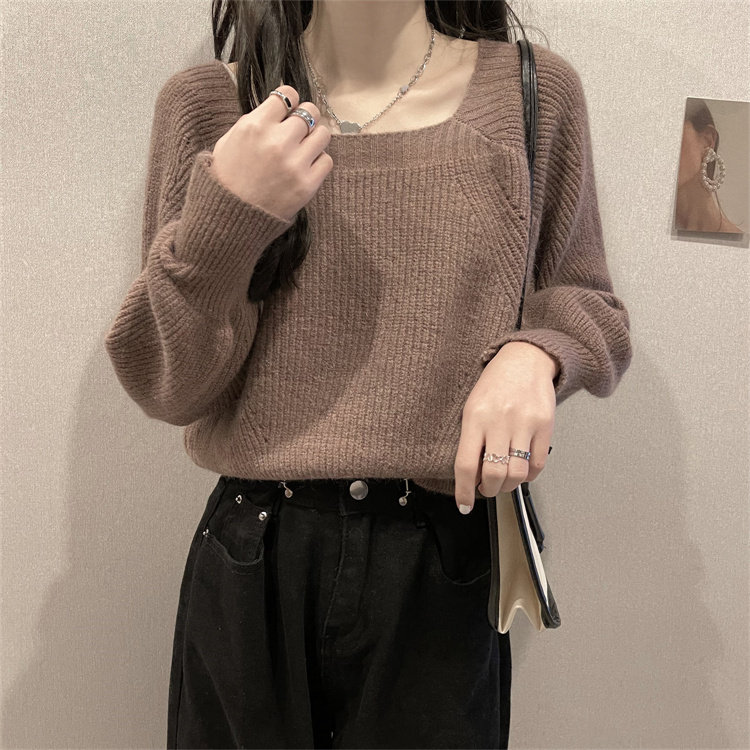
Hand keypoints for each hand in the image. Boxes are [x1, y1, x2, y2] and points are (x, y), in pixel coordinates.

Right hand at [211, 84, 332, 222]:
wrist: (230, 218)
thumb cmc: (226, 179)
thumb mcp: (229, 140)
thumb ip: (254, 121)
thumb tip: (277, 108)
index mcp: (255, 125)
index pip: (288, 95)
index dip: (290, 101)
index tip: (289, 109)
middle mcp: (277, 141)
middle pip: (310, 112)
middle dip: (306, 118)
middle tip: (300, 130)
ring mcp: (295, 164)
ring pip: (323, 134)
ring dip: (316, 138)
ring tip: (305, 148)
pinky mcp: (307, 184)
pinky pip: (327, 161)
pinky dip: (319, 162)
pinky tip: (306, 167)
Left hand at [454, 342, 557, 512]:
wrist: (525, 359)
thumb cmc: (495, 384)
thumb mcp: (472, 407)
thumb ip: (471, 440)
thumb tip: (472, 476)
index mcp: (475, 417)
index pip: (466, 464)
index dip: (464, 491)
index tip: (464, 504)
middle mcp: (500, 421)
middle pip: (494, 474)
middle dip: (489, 491)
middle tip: (486, 490)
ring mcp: (524, 424)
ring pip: (517, 474)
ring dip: (508, 486)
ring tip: (503, 481)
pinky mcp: (545, 426)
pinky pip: (538, 464)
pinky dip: (528, 476)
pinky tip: (521, 471)